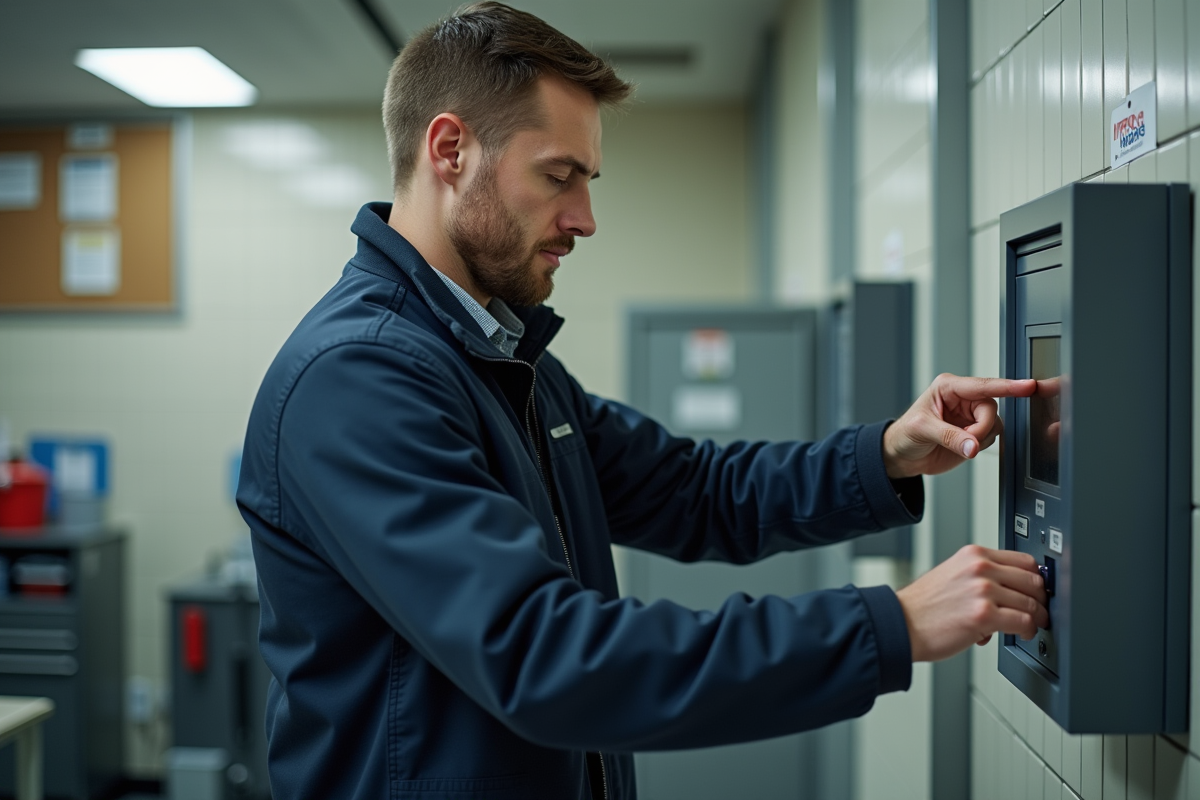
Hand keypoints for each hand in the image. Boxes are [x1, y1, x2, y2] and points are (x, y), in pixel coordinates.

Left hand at [882, 373, 1036, 477]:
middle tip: (964, 440)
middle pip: (991, 408)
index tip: (1028, 386)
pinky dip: (979, 446)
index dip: (1007, 386)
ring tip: (957, 442)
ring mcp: (970, 416)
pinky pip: (991, 438)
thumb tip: (973, 446)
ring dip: (980, 438)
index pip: (983, 385)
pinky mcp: (975, 432)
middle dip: (980, 428)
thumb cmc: (905, 434)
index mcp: (949, 387)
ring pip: (994, 425)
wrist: (902, 456)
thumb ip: (950, 437)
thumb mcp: (922, 430)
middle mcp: (963, 399)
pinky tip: (963, 447)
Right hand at [895, 545, 1047, 661]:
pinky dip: (1027, 631)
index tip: (1036, 590)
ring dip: (1036, 618)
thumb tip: (1011, 589)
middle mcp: (980, 568)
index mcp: (973, 554)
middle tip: (1039, 611)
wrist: (901, 624)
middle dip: (1040, 600)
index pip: (1023, 560)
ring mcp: (983, 590)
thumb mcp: (953, 574)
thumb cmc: (923, 606)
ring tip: (1029, 626)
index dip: (1035, 578)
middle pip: (1033, 580)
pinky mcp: (984, 615)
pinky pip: (1023, 622)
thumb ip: (981, 575)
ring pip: (1032, 603)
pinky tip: (1021, 634)